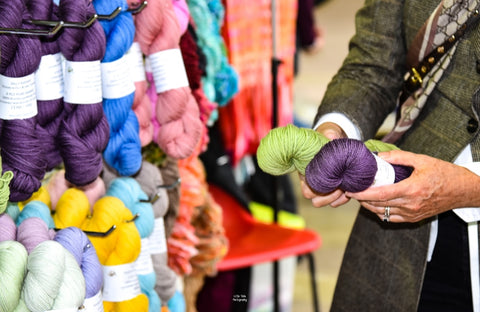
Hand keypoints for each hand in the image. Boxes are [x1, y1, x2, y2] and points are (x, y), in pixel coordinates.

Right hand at [299, 122, 349, 207]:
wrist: (337, 140)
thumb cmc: (329, 137)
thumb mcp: (328, 133)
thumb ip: (329, 135)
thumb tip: (332, 136)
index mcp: (307, 172)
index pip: (307, 190)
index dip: (318, 190)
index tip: (330, 181)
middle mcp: (314, 182)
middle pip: (315, 201)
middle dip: (329, 196)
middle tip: (340, 185)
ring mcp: (325, 188)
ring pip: (326, 203)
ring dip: (336, 198)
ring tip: (345, 187)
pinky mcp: (336, 190)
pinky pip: (337, 202)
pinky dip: (344, 199)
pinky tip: (349, 189)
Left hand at [346, 150, 479, 222]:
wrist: (462, 190)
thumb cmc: (444, 173)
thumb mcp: (422, 160)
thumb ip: (399, 157)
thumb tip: (380, 156)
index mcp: (412, 189)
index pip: (381, 194)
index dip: (363, 194)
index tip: (350, 190)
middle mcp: (411, 204)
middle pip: (378, 205)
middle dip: (362, 199)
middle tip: (351, 190)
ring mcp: (412, 214)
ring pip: (383, 213)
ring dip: (369, 205)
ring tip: (360, 196)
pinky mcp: (414, 218)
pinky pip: (392, 218)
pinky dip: (380, 212)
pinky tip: (375, 204)